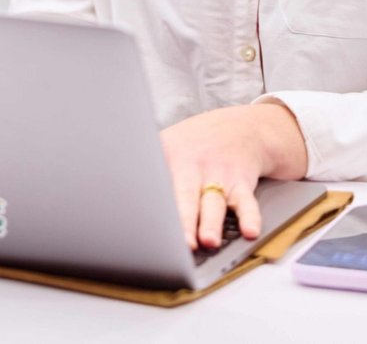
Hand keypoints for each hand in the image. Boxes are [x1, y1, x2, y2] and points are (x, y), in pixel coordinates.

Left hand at [159, 102, 307, 250]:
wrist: (249, 125)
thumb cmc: (202, 140)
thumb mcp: (170, 143)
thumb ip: (150, 164)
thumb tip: (116, 189)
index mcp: (171, 155)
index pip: (156, 182)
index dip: (150, 202)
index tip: (146, 220)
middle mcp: (194, 165)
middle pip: (183, 194)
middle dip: (182, 218)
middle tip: (179, 240)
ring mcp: (220, 173)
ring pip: (213, 201)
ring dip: (210, 221)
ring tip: (209, 241)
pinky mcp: (243, 181)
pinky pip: (246, 202)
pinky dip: (249, 217)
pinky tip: (251, 231)